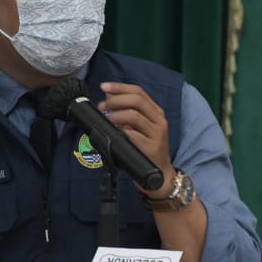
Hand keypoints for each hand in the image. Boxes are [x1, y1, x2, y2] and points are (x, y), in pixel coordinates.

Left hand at [97, 82, 172, 196]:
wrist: (159, 174)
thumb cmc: (146, 150)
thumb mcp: (138, 128)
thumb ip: (126, 112)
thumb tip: (108, 96)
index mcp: (156, 112)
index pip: (139, 92)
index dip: (120, 87)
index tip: (104, 87)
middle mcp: (159, 120)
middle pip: (137, 100)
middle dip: (116, 100)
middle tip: (102, 106)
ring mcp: (157, 134)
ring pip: (135, 116)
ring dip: (116, 115)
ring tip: (106, 118)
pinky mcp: (151, 148)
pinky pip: (133, 135)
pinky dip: (120, 131)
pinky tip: (113, 132)